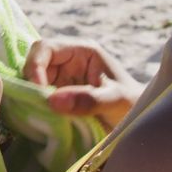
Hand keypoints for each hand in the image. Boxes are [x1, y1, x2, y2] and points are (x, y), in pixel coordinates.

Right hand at [24, 38, 143, 130]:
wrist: (141, 123)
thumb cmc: (133, 104)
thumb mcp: (115, 101)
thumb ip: (89, 99)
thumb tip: (52, 100)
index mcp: (82, 51)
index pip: (45, 48)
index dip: (35, 66)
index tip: (39, 91)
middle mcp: (67, 62)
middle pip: (34, 64)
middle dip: (30, 84)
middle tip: (36, 107)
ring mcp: (60, 80)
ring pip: (31, 83)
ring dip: (31, 98)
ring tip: (39, 115)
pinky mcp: (57, 97)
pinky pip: (37, 99)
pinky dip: (34, 108)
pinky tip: (41, 119)